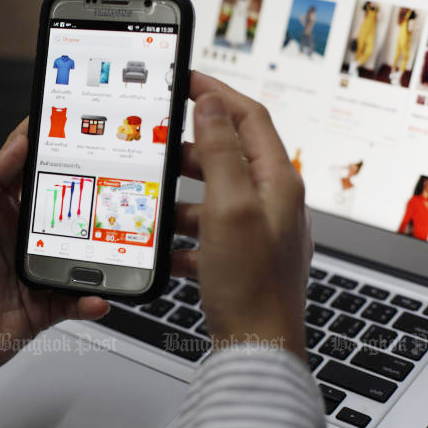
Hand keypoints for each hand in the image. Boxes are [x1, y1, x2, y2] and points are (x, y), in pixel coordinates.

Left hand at [0, 118, 109, 374]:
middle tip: (110, 184)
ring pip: (76, 255)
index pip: (27, 172)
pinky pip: (73, 300)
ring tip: (111, 243)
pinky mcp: (41, 306)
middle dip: (85, 199)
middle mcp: (17, 238)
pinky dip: (89, 299)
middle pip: (61, 211)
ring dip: (94, 251)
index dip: (49, 152)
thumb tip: (17, 143)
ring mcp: (32, 272)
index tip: (76, 133)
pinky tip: (97, 295)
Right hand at [173, 72, 311, 358]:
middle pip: (226, 155)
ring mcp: (255, 229)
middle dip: (186, 151)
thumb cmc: (250, 284)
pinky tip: (163, 248)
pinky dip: (182, 235)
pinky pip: (205, 232)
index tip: (185, 79)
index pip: (248, 116)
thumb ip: (222, 151)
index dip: (216, 93)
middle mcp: (270, 200)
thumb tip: (212, 103)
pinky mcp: (239, 255)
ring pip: (210, 196)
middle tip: (154, 147)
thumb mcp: (229, 208)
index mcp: (276, 180)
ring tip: (151, 202)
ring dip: (179, 198)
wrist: (256, 348)